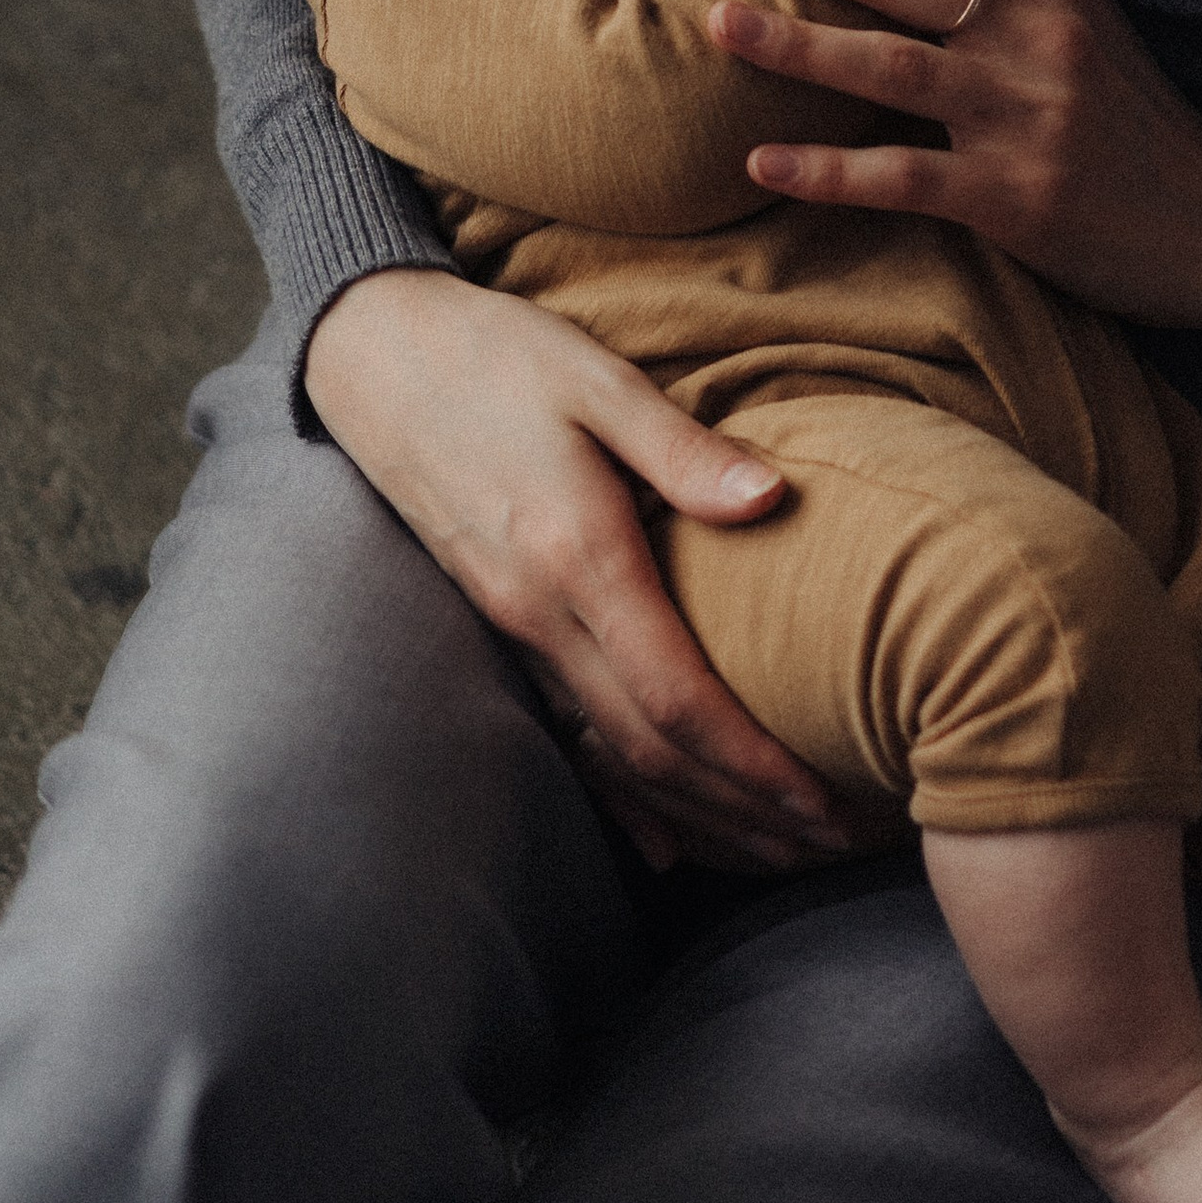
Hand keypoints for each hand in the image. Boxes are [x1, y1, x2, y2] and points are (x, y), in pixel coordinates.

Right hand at [304, 267, 858, 872]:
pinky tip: (664, 839)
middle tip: (827, 842)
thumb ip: (684, 449)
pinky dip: (621, 795)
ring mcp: (511, 628)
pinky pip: (568, 733)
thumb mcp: (598, 380)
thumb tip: (773, 498)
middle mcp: (540, 614)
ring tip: (774, 847)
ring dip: (696, 811)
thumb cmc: (497, 355)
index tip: (820, 802)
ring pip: (611, 755)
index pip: (676, 698)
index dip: (753, 764)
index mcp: (579, 556)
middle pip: (651, 750)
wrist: (373, 357)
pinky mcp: (497, 624)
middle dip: (743, 809)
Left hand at [680, 0, 1201, 337]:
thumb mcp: (1080, 16)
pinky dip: (827, 168)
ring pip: (887, 61)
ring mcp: (1028, 113)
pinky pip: (903, 176)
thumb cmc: (1130, 115)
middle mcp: (1038, 30)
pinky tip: (762, 161)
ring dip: (790, 39)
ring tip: (713, 23)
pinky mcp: (1018, 198)